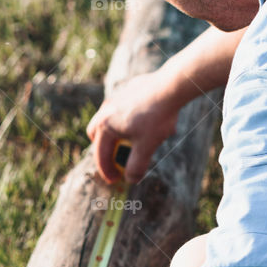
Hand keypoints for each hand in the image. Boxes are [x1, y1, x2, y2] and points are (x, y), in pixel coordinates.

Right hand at [87, 69, 181, 183]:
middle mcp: (106, 110)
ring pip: (108, 119)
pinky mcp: (128, 89)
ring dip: (116, 133)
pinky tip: (146, 123)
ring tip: (133, 141)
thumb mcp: (147, 147)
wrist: (170, 86)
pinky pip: (122, 109)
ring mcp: (116, 97)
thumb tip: (130, 179)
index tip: (115, 180)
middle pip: (96, 133)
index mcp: (106, 126)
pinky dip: (126, 120)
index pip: (100, 154)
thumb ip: (136, 166)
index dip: (107, 171)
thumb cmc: (156, 117)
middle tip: (116, 158)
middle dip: (104, 149)